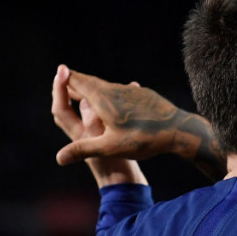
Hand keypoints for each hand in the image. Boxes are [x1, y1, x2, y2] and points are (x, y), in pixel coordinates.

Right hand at [54, 66, 225, 180]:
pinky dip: (111, 94)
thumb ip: (84, 150)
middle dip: (77, 83)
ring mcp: (131, 91)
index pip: (77, 82)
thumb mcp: (111, 147)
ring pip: (107, 86)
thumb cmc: (144, 139)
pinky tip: (115, 101)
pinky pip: (122, 92)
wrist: (179, 130)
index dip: (64, 80)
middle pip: (90, 81)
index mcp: (102, 98)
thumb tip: (59, 159)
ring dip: (94, 88)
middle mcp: (114, 89)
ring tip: (86, 91)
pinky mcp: (144, 95)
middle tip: (65, 80)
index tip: (57, 76)